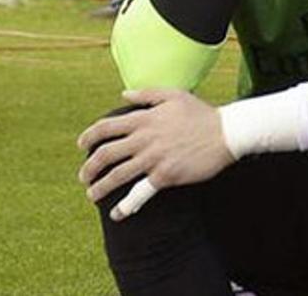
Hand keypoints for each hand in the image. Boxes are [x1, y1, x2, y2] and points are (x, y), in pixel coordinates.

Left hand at [77, 89, 234, 220]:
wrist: (227, 133)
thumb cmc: (201, 113)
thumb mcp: (173, 94)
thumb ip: (146, 94)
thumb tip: (124, 94)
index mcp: (144, 119)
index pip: (106, 128)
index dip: (89, 137)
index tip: (81, 147)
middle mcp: (144, 139)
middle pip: (106, 154)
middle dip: (89, 167)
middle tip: (83, 176)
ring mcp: (154, 158)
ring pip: (117, 175)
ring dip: (100, 187)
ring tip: (91, 195)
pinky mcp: (165, 176)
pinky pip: (140, 193)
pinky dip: (126, 205)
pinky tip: (117, 214)